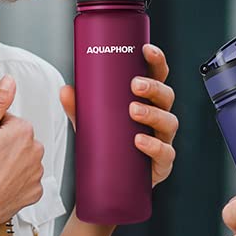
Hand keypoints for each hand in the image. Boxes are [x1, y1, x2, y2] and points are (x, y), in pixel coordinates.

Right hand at [0, 76, 44, 235]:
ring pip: (24, 161)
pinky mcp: (34, 192)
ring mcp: (36, 173)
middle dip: (4, 146)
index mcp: (24, 131)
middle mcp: (36, 151)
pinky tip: (0, 184)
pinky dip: (15, 182)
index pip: (9, 122)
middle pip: (19, 141)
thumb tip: (9, 82)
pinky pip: (27, 182)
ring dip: (11, 164)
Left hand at [59, 43, 177, 188]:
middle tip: (135, 85)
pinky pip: (166, 153)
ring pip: (169, 122)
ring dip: (153, 113)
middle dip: (154, 87)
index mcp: (148, 102)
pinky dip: (154, 146)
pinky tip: (139, 141)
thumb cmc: (110, 147)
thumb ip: (79, 108)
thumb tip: (66, 90)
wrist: (112, 185)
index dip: (157, 62)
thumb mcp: (91, 124)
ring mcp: (163, 141)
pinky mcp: (162, 164)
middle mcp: (159, 119)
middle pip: (167, 96)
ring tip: (134, 111)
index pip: (158, 77)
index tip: (147, 50)